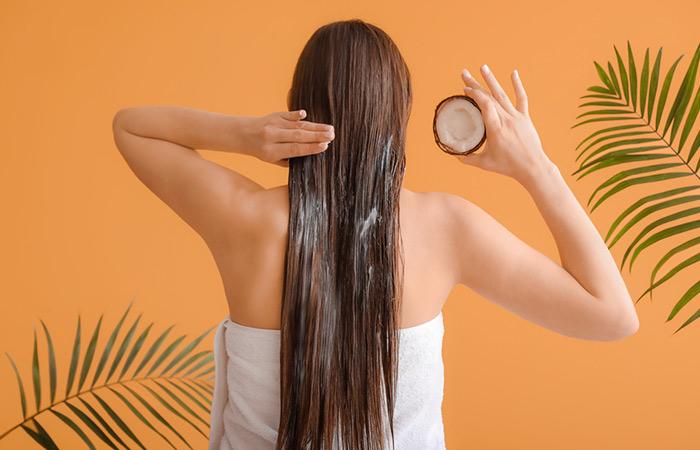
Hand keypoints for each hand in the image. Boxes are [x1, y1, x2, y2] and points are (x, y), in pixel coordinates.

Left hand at [245, 109, 334, 166]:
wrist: (243, 134)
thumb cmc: (262, 150)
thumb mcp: (272, 160)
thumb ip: (289, 159)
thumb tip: (311, 154)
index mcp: (272, 151)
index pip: (295, 149)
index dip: (311, 147)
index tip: (324, 146)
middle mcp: (272, 136)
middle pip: (298, 135)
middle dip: (317, 135)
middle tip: (332, 135)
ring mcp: (273, 124)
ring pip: (297, 125)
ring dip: (314, 126)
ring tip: (329, 128)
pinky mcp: (274, 115)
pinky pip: (288, 115)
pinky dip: (296, 115)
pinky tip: (305, 115)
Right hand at [458, 65, 552, 184]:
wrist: (533, 167)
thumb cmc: (508, 166)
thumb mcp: (485, 164)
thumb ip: (469, 158)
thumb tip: (456, 155)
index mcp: (496, 129)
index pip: (485, 105)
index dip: (474, 95)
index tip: (465, 90)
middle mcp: (506, 119)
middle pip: (489, 97)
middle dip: (476, 84)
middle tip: (464, 73)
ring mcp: (516, 117)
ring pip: (502, 95)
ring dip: (492, 80)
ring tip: (483, 67)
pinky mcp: (524, 118)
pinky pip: (521, 98)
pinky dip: (517, 85)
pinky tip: (514, 73)